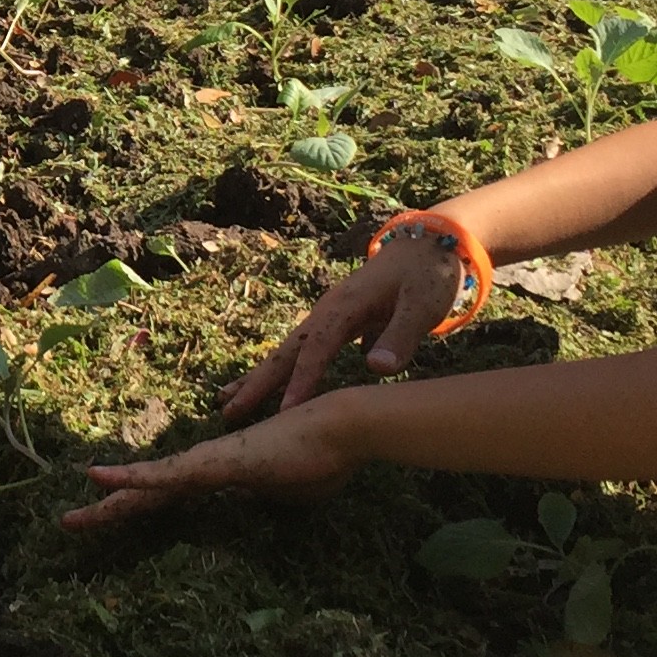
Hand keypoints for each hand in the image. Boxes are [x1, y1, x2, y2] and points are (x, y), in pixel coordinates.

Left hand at [60, 396, 359, 531]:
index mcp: (218, 475)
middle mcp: (204, 466)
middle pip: (146, 493)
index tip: (105, 517)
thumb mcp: (284, 494)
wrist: (342, 429)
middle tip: (69, 523)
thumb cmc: (320, 459)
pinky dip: (133, 478)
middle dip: (108, 511)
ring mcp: (207, 462)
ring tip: (71, 518)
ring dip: (110, 504)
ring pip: (147, 486)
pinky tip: (101, 479)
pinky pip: (167, 474)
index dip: (136, 507)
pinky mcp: (216, 462)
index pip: (167, 497)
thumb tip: (254, 499)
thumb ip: (262, 497)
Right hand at [213, 236, 467, 421]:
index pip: (317, 347)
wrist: (428, 244)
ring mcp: (328, 315)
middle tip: (230, 410)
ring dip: (260, 377)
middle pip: (287, 350)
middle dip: (259, 381)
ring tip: (228, 402)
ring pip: (288, 350)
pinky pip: (301, 351)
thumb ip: (400, 336)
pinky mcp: (335, 322)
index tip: (285, 412)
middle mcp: (328, 310)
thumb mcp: (423, 304)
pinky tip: (267, 389)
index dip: (302, 380)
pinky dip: (280, 371)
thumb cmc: (428, 275)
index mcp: (346, 306)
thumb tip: (375, 368)